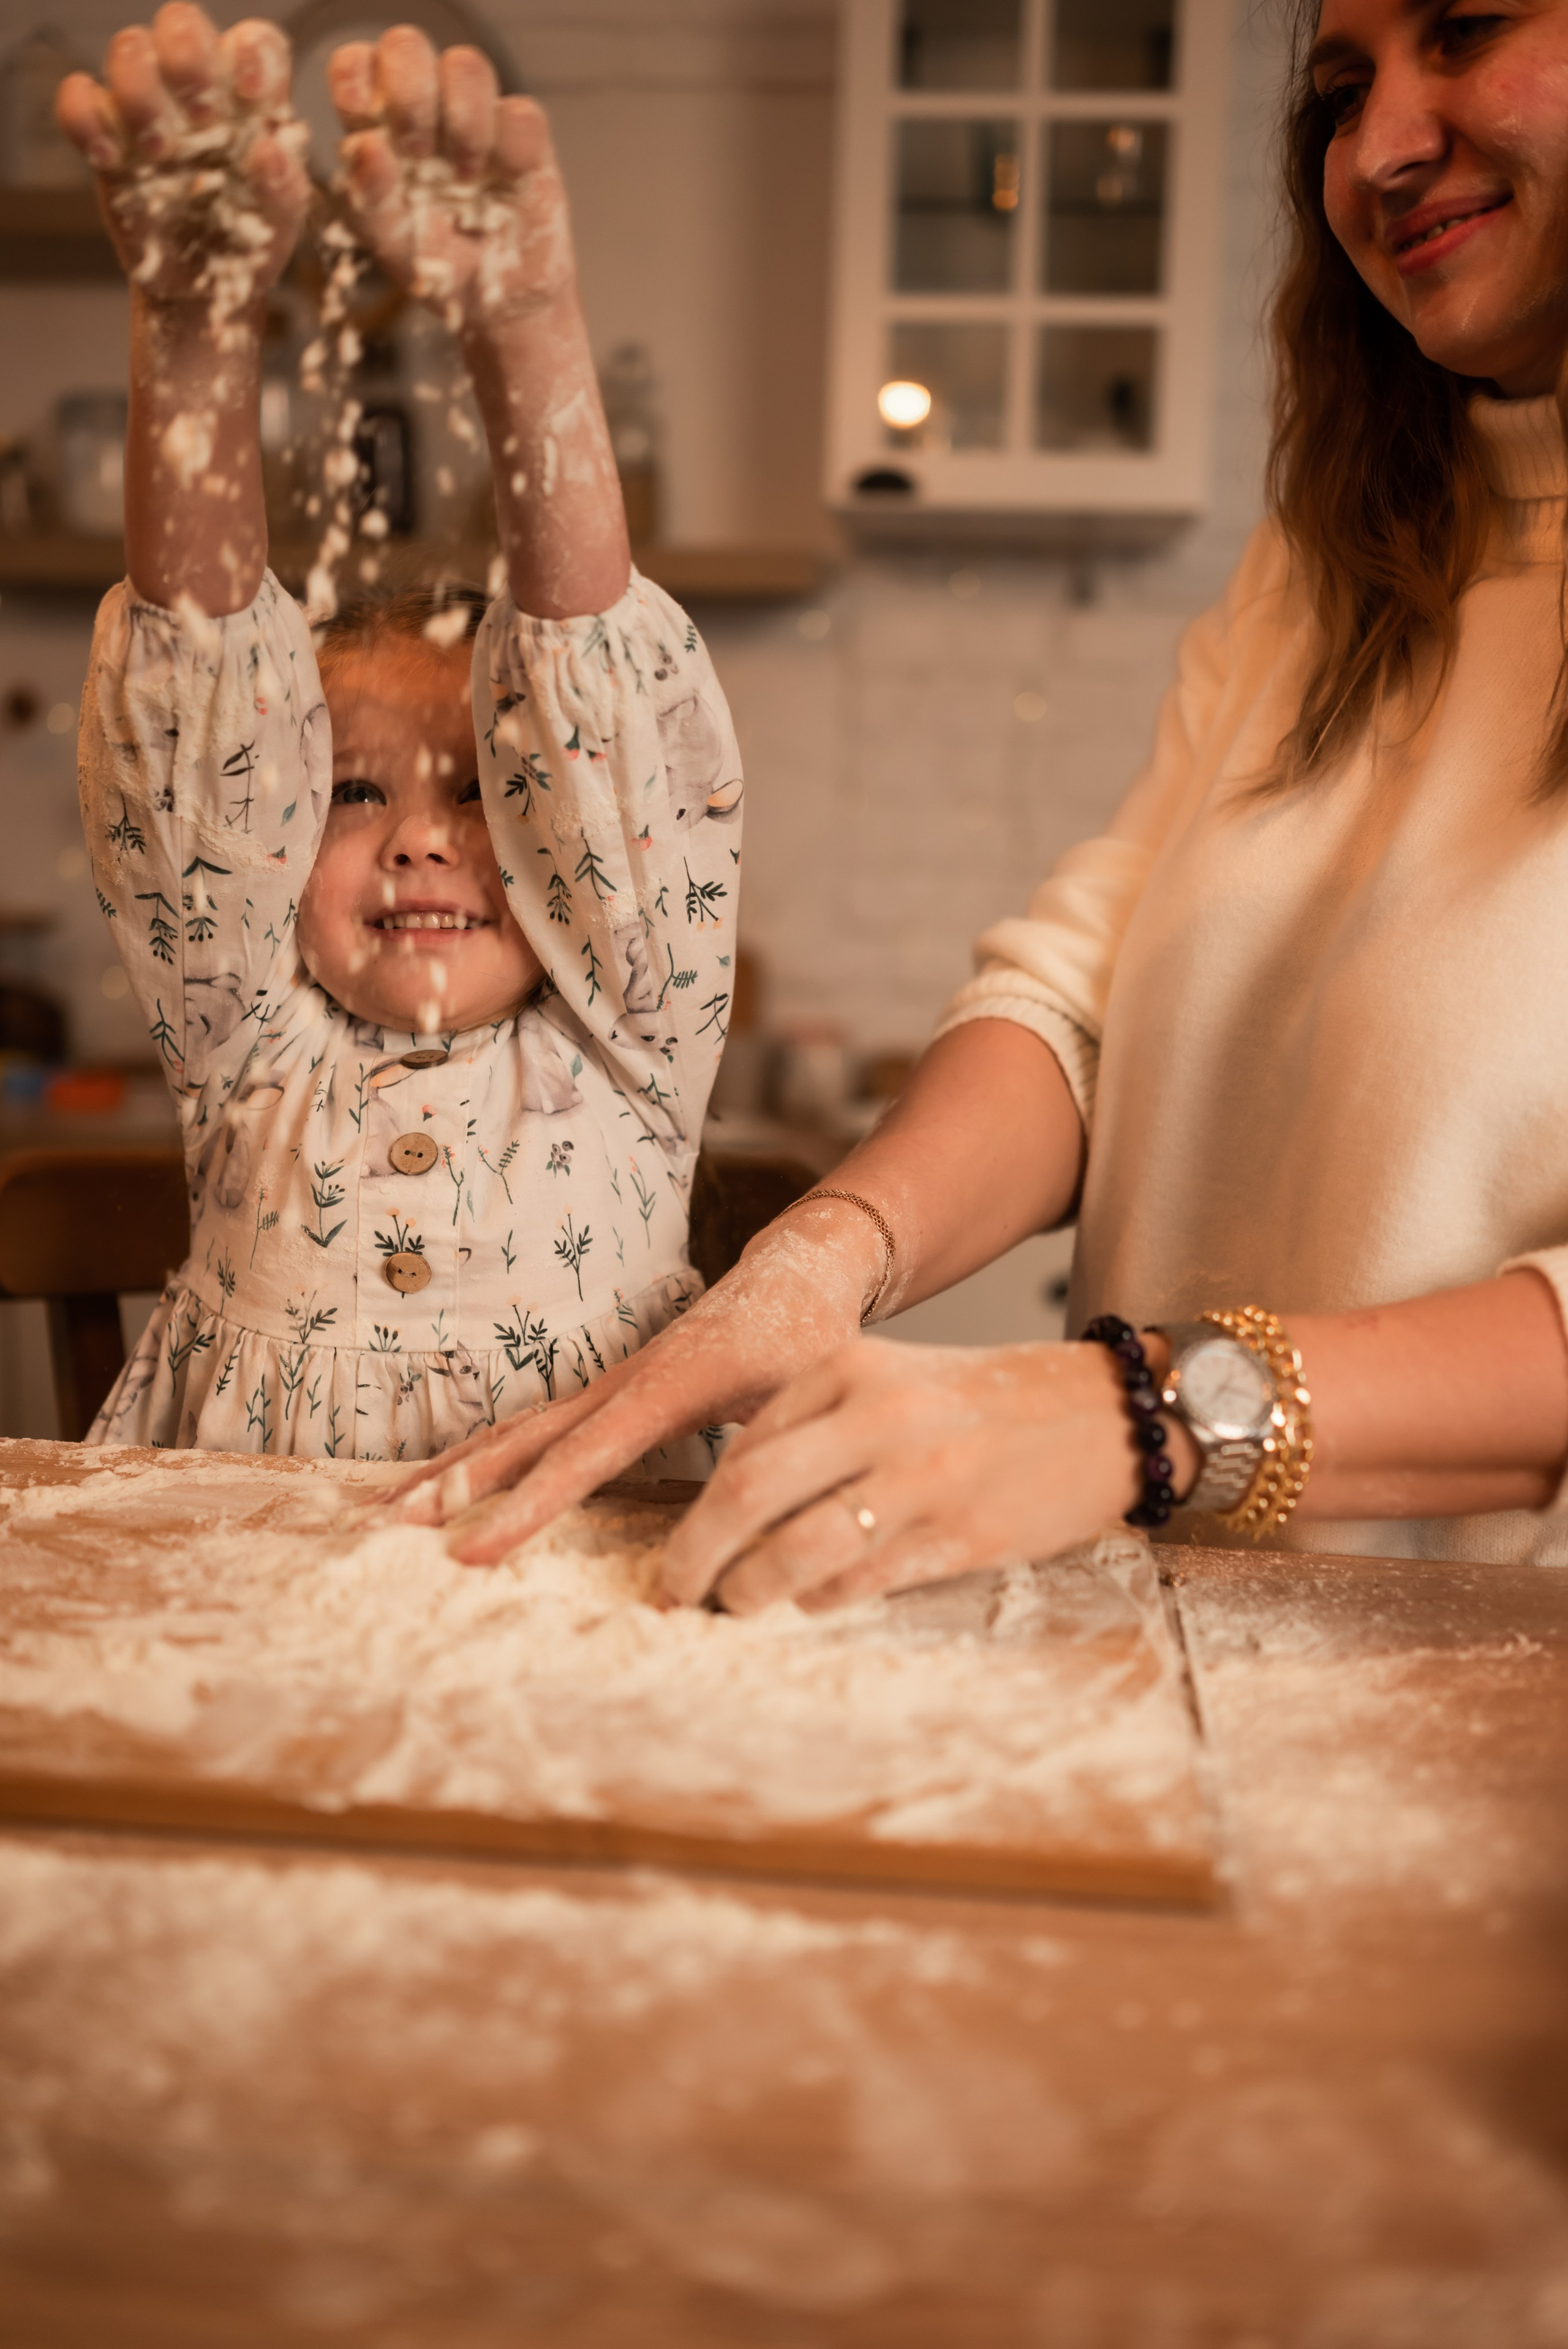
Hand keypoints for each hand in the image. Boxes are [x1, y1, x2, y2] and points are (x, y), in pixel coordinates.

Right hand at [56, 5, 309, 324]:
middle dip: (188, 59)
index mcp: (250, 99)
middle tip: (200, 119)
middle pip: (182, 22)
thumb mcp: (278, 228)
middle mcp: (197, 88)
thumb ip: (283, 189)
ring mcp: (147, 105)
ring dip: (140, 92)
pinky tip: (111, 161)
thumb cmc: (246, 247)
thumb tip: (268, 149)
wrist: (197, 292)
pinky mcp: (106, 132)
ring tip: (160, 153)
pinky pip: (79, 96)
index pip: (253, 41)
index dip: (251, 54)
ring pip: (129, 48)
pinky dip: (86, 120)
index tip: (252, 95)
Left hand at [328, 32, 572, 334]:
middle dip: (411, 93)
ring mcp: (476, 117)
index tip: (361, 112)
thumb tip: (362, 145)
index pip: (356, 65)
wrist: (501, 307)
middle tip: (418, 151)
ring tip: (465, 179)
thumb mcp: (392, 243)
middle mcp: (425, 110)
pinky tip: (507, 185)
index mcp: (379, 126)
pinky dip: (513, 151)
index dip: (356, 74)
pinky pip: (521, 113)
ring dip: (464, 121)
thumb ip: (369, 197)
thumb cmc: (438, 271)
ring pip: (467, 65)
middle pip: (408, 46)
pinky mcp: (524, 136)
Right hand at [384, 1198, 889, 1559]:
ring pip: (515, 1433)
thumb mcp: (809, 1394)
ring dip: (449, 1471)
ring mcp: (608, 1384)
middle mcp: (622, 1383)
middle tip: (386, 1529)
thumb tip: (757, 1531)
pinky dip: (484, 1457)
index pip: (582, 1459)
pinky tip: (446, 1486)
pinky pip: (534, 1429)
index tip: (470, 1552)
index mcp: (667, 1388)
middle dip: (451, 1486)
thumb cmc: (812, 1338)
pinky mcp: (609, 1391)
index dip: (525, 1509)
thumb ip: (782, 1454)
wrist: (802, 1270)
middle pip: (521, 1441)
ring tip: (385, 1512)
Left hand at [656, 1338, 1146, 1615]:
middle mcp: (880, 1414)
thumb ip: (820, 1425)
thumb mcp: (896, 1384)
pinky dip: (822, 1599)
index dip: (697, 1506)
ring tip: (735, 1606)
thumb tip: (735, 1502)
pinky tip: (814, 1602)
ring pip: (796, 1547)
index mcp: (854, 1366)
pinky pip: (862, 1581)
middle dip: (693, 1554)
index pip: (745, 1443)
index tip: (679, 1547)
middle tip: (674, 1592)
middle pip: (747, 1491)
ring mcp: (922, 1476)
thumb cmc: (988, 1407)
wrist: (1107, 1414)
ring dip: (750, 1589)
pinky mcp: (961, 1534)